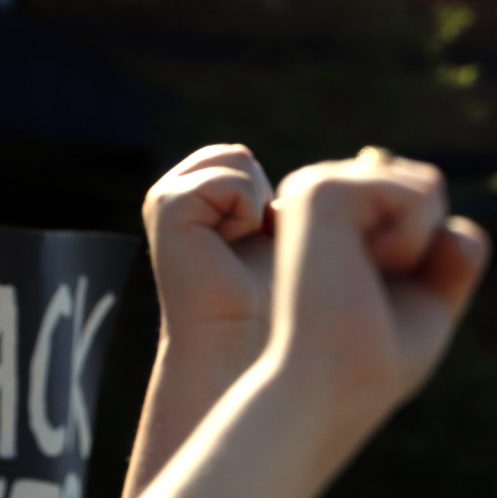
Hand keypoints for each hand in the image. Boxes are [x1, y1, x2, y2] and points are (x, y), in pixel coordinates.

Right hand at [144, 144, 275, 359]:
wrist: (240, 340)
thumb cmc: (265, 298)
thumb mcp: (277, 234)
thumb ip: (274, 193)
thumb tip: (332, 166)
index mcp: (189, 195)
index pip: (241, 159)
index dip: (264, 202)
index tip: (253, 246)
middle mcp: (170, 191)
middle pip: (238, 157)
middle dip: (259, 201)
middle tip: (244, 249)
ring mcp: (164, 195)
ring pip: (237, 163)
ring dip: (255, 209)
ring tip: (235, 248)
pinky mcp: (168, 204)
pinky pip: (234, 183)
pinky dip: (247, 215)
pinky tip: (227, 247)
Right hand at [267, 148, 488, 415]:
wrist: (333, 391)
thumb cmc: (373, 361)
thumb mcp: (431, 299)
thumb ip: (452, 255)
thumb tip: (454, 213)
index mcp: (336, 214)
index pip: (425, 202)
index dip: (430, 256)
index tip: (381, 298)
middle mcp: (320, 191)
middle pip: (430, 187)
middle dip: (429, 248)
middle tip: (373, 292)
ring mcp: (316, 184)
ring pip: (428, 186)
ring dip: (419, 248)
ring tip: (362, 281)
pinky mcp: (322, 189)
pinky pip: (418, 194)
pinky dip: (412, 243)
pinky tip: (361, 270)